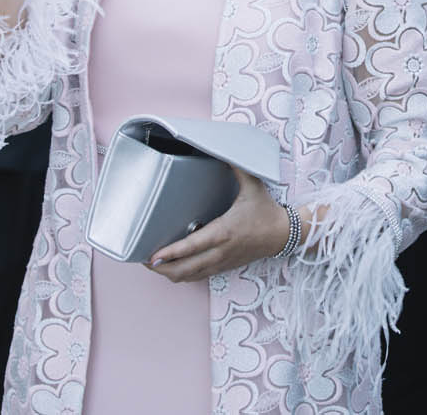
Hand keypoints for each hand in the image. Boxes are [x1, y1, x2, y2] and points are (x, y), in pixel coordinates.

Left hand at [146, 168, 289, 281]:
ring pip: (190, 277)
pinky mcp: (224, 267)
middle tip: (144, 260)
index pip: (193, 246)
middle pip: (185, 269)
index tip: (153, 255)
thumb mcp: (253, 184)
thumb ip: (237, 166)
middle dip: (162, 268)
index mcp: (224, 231)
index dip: (171, 253)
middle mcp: (220, 251)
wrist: (283, 235)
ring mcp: (221, 262)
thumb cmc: (266, 210)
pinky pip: (198, 277)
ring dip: (169, 274)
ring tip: (153, 265)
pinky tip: (172, 268)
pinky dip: (182, 275)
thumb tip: (222, 149)